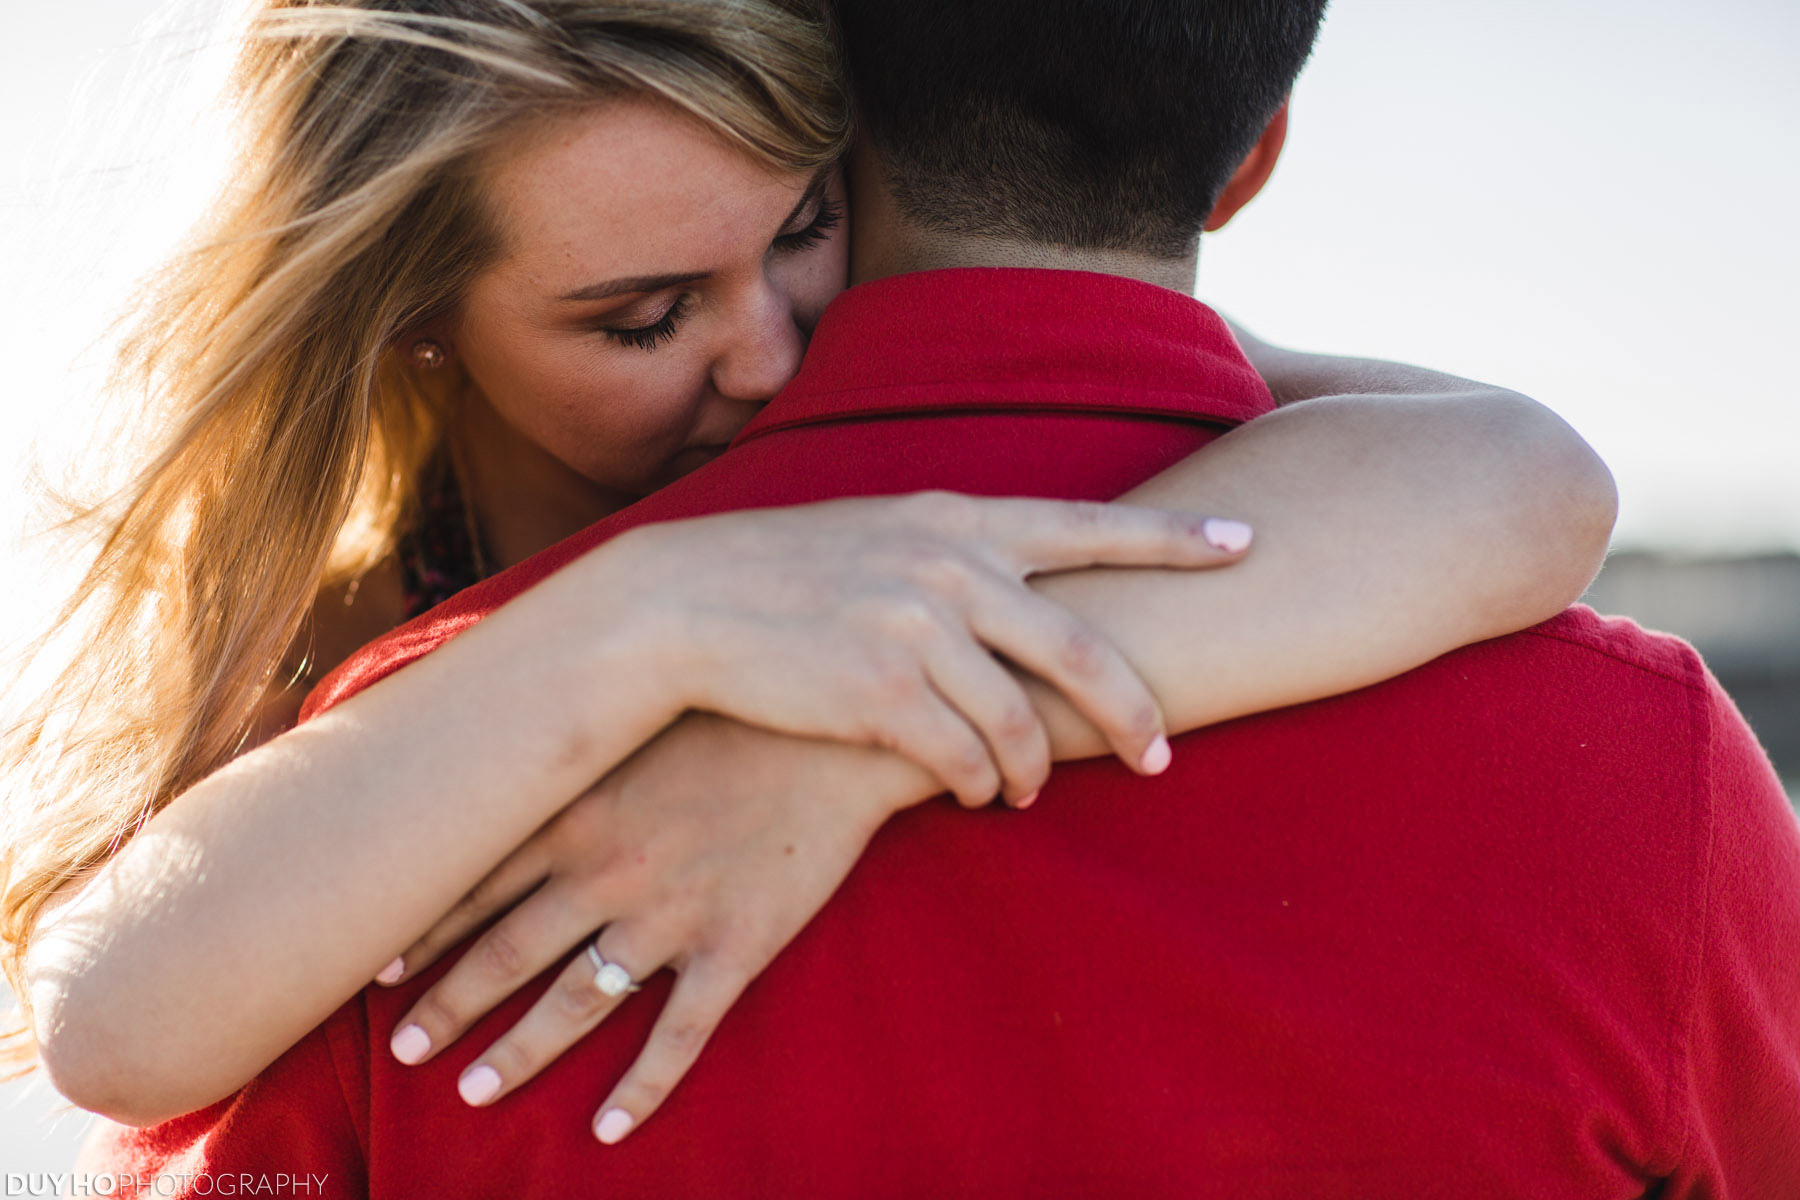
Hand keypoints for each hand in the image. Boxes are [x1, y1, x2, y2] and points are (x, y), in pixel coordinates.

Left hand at [377, 714, 932, 1142]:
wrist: (840, 730)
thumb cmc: (741, 710)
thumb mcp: (642, 718)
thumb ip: (583, 746)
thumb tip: (523, 741)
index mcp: (583, 813)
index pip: (480, 882)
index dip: (426, 929)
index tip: (379, 969)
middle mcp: (611, 871)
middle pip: (509, 952)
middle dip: (448, 1005)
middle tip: (402, 1050)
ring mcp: (672, 916)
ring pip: (576, 1002)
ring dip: (518, 1053)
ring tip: (473, 1091)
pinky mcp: (736, 947)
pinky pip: (679, 1034)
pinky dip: (641, 1088)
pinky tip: (608, 1128)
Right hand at [601, 491, 1251, 805]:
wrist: (684, 603)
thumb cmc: (783, 571)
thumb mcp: (879, 533)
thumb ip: (956, 553)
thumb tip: (1019, 593)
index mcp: (958, 517)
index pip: (1089, 526)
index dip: (1173, 540)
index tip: (1244, 543)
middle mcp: (950, 567)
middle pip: (1082, 650)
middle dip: (1132, 712)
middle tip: (1160, 755)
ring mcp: (916, 630)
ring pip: (1022, 722)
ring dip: (1037, 768)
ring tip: (1030, 790)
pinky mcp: (881, 694)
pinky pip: (964, 759)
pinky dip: (980, 784)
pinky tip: (975, 793)